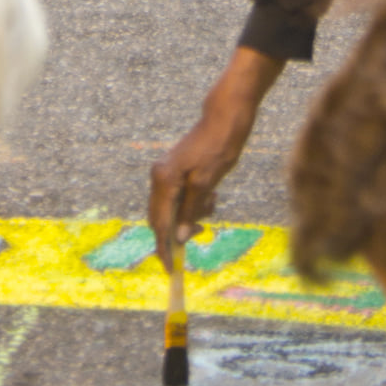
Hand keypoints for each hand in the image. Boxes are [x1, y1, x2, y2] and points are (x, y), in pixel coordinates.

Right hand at [149, 56, 278, 267]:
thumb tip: (179, 238)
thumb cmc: (218, 147)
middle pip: (163, 218)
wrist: (225, 116)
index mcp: (164, 179)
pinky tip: (211, 195)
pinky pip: (181, 198)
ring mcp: (167, 172)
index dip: (165, 248)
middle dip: (181, 230)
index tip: (171, 269)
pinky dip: (194, 204)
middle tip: (205, 229)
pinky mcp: (177, 170)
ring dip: (192, 214)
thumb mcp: (207, 183)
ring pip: (174, 209)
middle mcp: (160, 176)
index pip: (159, 224)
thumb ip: (190, 211)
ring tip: (212, 201)